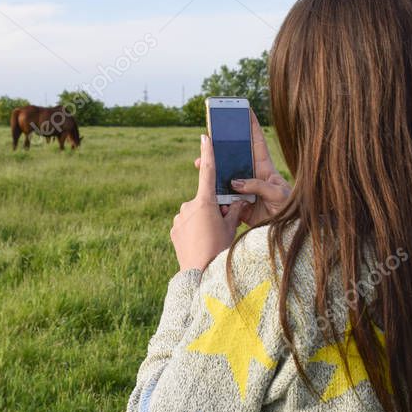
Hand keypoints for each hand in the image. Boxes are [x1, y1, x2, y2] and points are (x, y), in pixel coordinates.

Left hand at [171, 134, 245, 271]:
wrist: (200, 274)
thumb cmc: (220, 250)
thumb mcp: (231, 229)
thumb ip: (234, 210)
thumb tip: (238, 200)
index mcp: (204, 202)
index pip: (207, 172)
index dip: (207, 154)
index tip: (204, 137)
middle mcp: (188, 206)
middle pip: (204, 201)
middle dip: (213, 209)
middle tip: (223, 226)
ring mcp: (179, 218)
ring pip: (195, 213)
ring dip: (203, 220)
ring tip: (210, 239)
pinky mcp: (173, 230)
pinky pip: (186, 224)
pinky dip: (194, 229)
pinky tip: (200, 243)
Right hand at [196, 111, 290, 226]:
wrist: (284, 231)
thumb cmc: (288, 209)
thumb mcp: (278, 193)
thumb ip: (258, 185)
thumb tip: (235, 182)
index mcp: (264, 168)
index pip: (258, 142)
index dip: (252, 126)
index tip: (246, 110)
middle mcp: (252, 176)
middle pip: (234, 157)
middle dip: (221, 148)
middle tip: (207, 139)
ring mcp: (244, 189)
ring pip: (225, 176)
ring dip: (212, 170)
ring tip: (199, 164)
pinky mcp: (238, 204)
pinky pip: (223, 197)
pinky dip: (215, 195)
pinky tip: (208, 190)